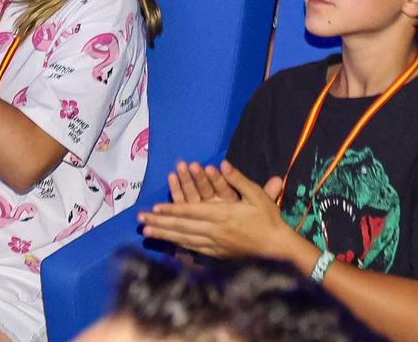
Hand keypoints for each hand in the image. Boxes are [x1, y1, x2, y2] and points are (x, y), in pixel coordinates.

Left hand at [137, 162, 305, 261]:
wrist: (277, 247)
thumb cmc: (268, 218)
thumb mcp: (256, 195)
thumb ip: (237, 180)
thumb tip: (222, 163)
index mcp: (223, 214)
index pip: (191, 211)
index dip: (171, 209)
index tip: (154, 207)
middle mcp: (215, 231)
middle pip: (182, 227)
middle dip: (160, 223)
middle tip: (140, 220)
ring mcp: (215, 245)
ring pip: (184, 239)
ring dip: (164, 235)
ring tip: (147, 232)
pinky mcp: (218, 255)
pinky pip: (194, 249)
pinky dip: (178, 246)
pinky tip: (168, 244)